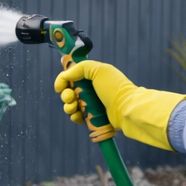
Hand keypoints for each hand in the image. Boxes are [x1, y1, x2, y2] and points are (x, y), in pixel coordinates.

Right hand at [54, 61, 185, 151]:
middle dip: (65, 95)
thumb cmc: (114, 87)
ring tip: (74, 108)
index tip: (60, 86)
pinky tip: (78, 116)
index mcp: (93, 77)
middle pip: (69, 92)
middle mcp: (91, 90)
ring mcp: (91, 104)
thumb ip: (80, 67)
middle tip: (70, 97)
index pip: (71, 78)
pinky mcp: (92, 118)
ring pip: (71, 106)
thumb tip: (64, 75)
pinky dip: (74, 117)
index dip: (64, 81)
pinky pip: (77, 117)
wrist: (125, 108)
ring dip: (68, 107)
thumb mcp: (99, 70)